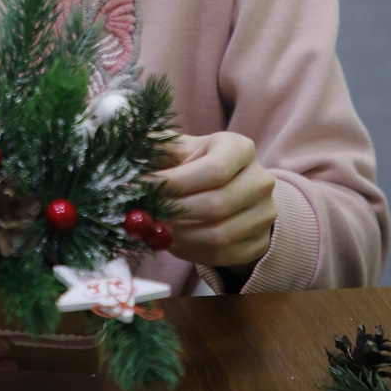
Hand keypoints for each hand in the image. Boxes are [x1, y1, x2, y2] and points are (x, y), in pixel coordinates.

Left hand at [157, 132, 276, 274]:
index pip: (214, 169)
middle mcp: (261, 180)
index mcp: (240, 148)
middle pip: (217, 204)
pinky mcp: (262, 242)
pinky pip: (224, 256)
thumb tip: (124, 134)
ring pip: (221, 235)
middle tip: (146, 214)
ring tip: (157, 229)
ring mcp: (266, 213)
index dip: (176, 182)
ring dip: (181, 236)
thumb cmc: (194, 164)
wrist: (228, 188)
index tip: (143, 187)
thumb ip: (155, 144)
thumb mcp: (180, 147)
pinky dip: (193, 253)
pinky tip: (173, 243)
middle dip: (175, 212)